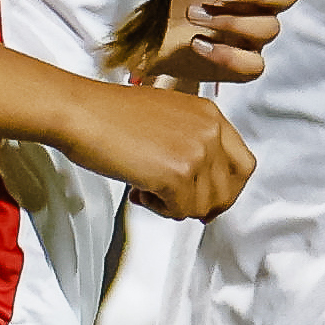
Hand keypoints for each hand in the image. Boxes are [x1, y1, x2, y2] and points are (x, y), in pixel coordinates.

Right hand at [57, 80, 257, 220]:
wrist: (81, 112)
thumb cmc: (110, 115)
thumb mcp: (167, 117)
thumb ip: (191, 142)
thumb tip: (201, 184)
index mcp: (209, 114)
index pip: (243, 164)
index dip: (225, 189)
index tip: (206, 198)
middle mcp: (210, 131)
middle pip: (228, 191)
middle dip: (200, 204)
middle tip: (172, 201)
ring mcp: (197, 152)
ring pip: (203, 205)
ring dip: (174, 205)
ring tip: (146, 186)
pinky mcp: (178, 174)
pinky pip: (181, 211)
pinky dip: (159, 208)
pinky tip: (139, 188)